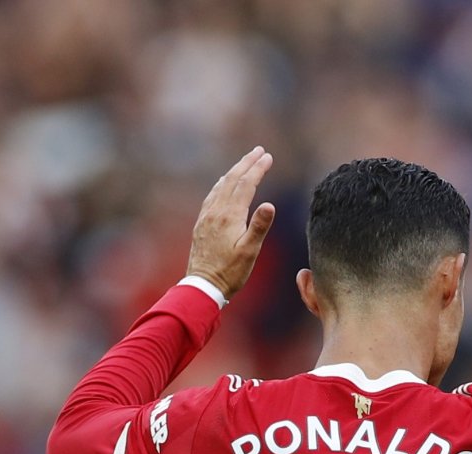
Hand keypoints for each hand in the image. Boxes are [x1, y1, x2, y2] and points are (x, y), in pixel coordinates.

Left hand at [187, 147, 276, 299]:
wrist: (203, 285)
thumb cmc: (230, 272)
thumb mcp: (249, 252)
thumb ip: (259, 227)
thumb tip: (270, 204)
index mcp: (230, 216)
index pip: (246, 185)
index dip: (257, 169)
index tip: (268, 157)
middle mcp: (216, 211)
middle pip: (232, 179)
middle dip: (246, 163)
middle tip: (259, 150)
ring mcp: (207, 216)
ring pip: (221, 185)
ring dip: (234, 171)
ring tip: (245, 162)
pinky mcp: (201, 223)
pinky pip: (212, 196)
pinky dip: (221, 184)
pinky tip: (223, 183)